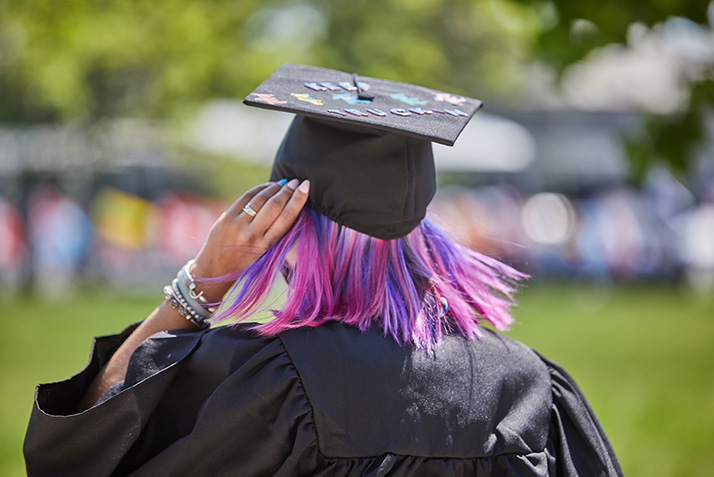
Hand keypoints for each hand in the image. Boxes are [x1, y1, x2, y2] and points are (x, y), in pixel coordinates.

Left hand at [189, 179, 309, 301]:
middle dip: (288, 191)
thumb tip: (289, 207)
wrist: (215, 270)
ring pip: (261, 199)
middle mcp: (252, 235)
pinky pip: (246, 198)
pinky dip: (259, 189)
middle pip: (275, 206)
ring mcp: (238, 225)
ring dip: (274, 188)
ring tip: (283, 183)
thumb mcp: (265, 254)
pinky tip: (267, 186)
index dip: (298, 200)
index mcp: (266, 246)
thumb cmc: (245, 263)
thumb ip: (275, 234)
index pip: (287, 218)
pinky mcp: (227, 218)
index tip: (306, 187)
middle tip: (296, 181)